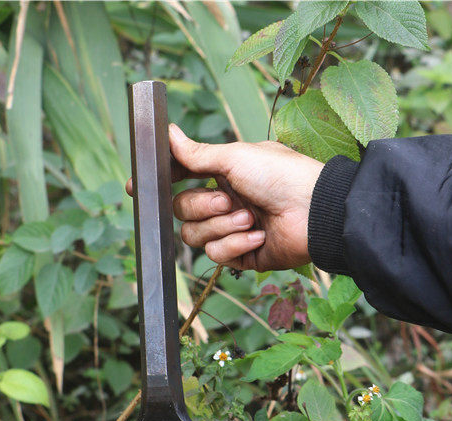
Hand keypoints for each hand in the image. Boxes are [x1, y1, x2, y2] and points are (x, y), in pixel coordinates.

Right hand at [127, 125, 324, 271]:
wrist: (314, 212)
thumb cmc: (281, 175)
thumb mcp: (235, 157)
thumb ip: (197, 154)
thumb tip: (169, 134)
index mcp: (222, 174)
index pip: (180, 178)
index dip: (159, 182)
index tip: (137, 188)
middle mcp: (223, 202)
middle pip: (181, 211)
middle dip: (202, 207)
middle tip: (227, 199)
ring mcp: (231, 230)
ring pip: (194, 236)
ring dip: (221, 227)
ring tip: (250, 219)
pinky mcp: (241, 256)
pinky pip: (217, 256)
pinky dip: (236, 245)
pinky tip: (258, 237)